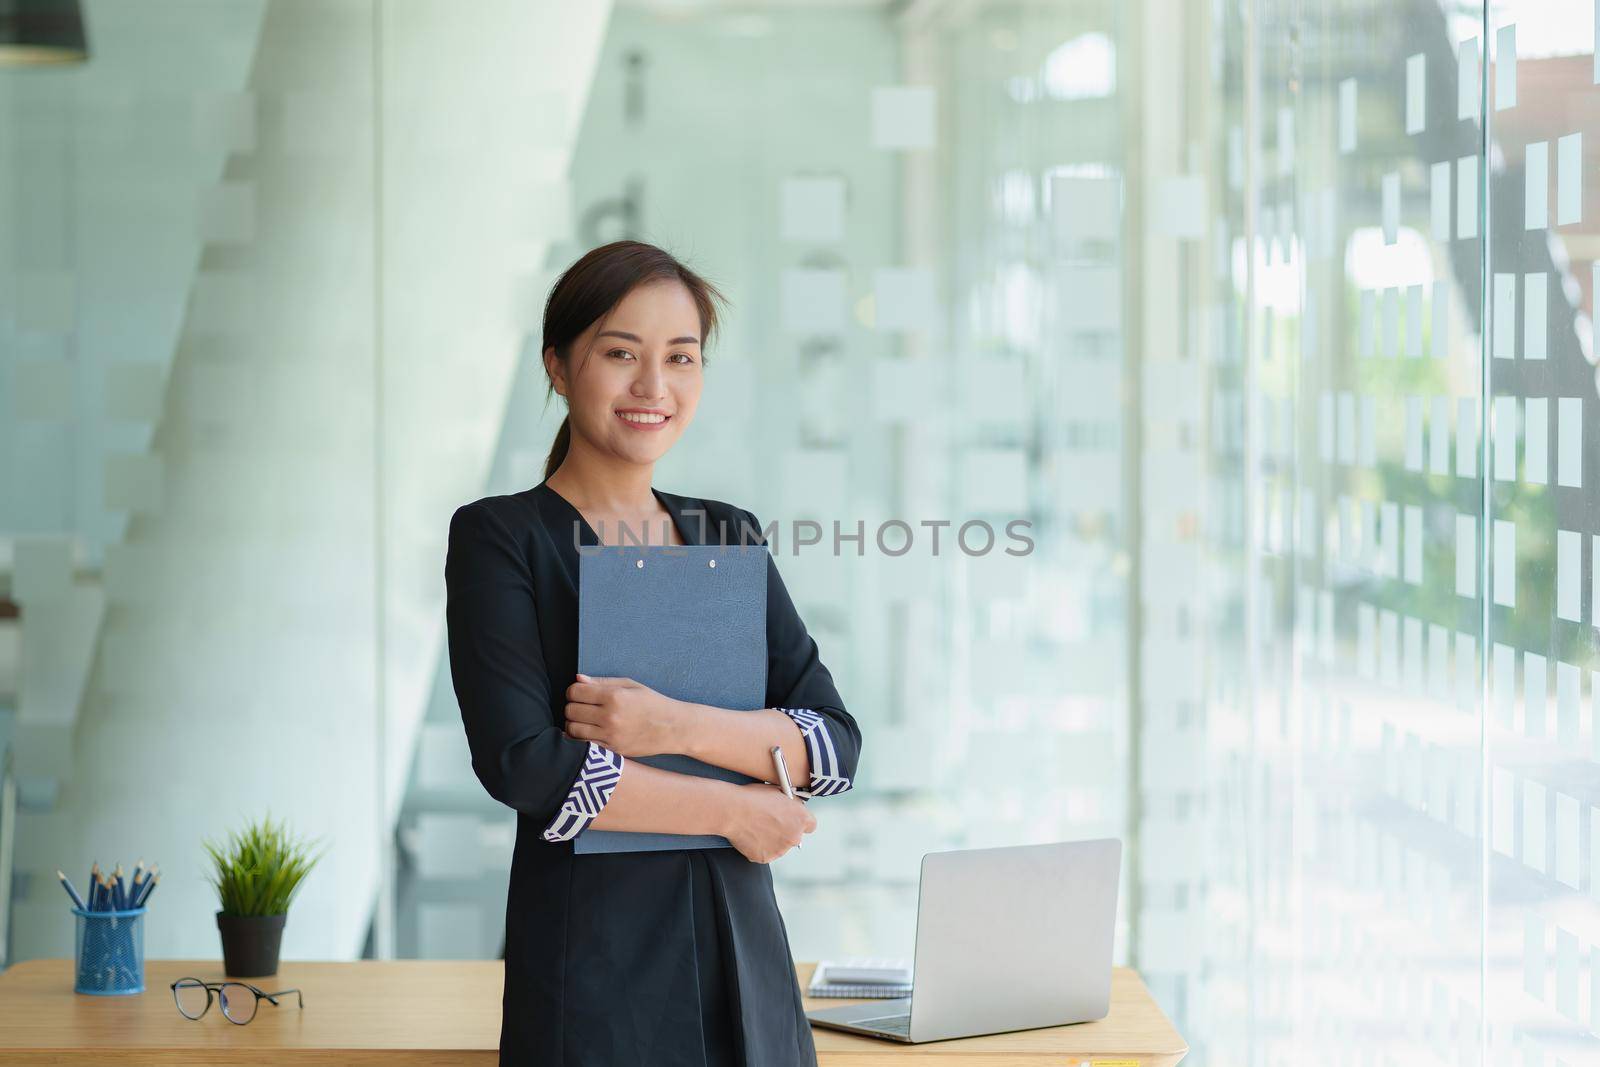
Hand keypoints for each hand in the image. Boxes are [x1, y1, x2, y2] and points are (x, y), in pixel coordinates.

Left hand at [562, 675, 684, 756]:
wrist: (673, 728)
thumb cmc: (653, 703)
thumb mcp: (631, 685)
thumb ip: (602, 682)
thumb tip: (579, 679)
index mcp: (614, 696)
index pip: (575, 692)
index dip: (573, 691)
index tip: (580, 693)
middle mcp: (610, 716)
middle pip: (570, 710)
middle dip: (572, 706)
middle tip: (583, 707)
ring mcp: (610, 736)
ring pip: (572, 729)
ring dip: (573, 723)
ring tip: (585, 720)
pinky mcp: (612, 750)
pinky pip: (584, 745)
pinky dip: (580, 738)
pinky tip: (588, 733)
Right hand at [721, 782, 815, 863]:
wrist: (734, 811)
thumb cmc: (753, 798)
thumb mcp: (778, 792)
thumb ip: (790, 804)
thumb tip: (791, 806)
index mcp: (801, 818)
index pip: (811, 825)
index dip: (800, 822)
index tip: (793, 821)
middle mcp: (794, 837)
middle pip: (794, 837)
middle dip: (785, 832)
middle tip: (769, 824)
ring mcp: (781, 850)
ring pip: (779, 846)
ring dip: (771, 840)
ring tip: (756, 827)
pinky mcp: (766, 858)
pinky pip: (765, 853)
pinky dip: (758, 847)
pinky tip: (750, 835)